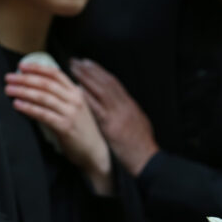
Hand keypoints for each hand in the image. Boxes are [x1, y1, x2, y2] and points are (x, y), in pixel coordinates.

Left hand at [5, 63, 112, 194]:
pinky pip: (43, 114)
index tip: (21, 66)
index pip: (55, 74)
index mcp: (76, 92)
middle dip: (25, 79)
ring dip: (24, 92)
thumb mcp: (75, 108)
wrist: (94, 151)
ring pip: (43, 97)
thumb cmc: (81, 130)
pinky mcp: (65, 127)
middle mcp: (74, 100)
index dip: (37, 68)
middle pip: (46, 84)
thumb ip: (62, 97)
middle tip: (9, 78)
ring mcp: (70, 113)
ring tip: (9, 90)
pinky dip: (29, 108)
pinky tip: (18, 105)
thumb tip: (38, 87)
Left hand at [70, 59, 158, 176]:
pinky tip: (77, 89)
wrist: (147, 160)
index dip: (100, 71)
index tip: (89, 63)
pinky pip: (97, 109)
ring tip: (73, 68)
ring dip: (86, 78)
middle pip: (106, 82)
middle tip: (77, 60)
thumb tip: (121, 106)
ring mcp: (118, 115)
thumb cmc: (142, 146)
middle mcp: (124, 106)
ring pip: (101, 90)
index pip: (114, 83)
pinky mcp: (111, 127)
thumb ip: (129, 113)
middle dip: (90, 69)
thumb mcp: (139, 124)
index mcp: (131, 105)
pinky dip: (87, 97)